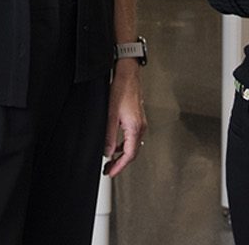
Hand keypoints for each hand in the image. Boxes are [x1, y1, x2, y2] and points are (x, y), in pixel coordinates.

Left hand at [103, 60, 145, 177]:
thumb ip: (109, 136)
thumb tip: (107, 152)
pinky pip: (132, 138)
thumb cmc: (121, 90)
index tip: (110, 172)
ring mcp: (141, 123)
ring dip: (122, 155)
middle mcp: (140, 127)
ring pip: (133, 146)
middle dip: (120, 163)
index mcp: (135, 128)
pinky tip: (116, 145)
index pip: (129, 155)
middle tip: (109, 169)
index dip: (119, 166)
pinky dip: (124, 145)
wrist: (128, 75)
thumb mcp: (110, 115)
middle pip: (132, 153)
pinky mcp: (138, 119)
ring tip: (111, 160)